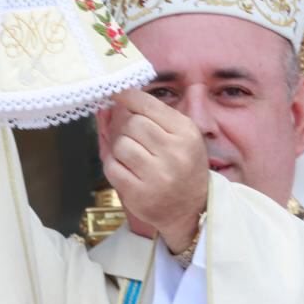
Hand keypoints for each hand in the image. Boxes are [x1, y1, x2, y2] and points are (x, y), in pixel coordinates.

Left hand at [102, 89, 208, 252]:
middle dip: (127, 127)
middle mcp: (174, 153)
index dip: (128, 96)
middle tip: (133, 136)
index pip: (148, 105)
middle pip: (132, 124)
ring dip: (120, 147)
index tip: (117, 92)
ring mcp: (156, 176)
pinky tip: (127, 169)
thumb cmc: (183, 166)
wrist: (191, 210)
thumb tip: (116, 98)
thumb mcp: (181, 135)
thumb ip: (153, 114)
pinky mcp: (139, 195)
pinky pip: (112, 167)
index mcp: (186, 133)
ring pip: (120, 144)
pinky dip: (114, 165)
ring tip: (133, 156)